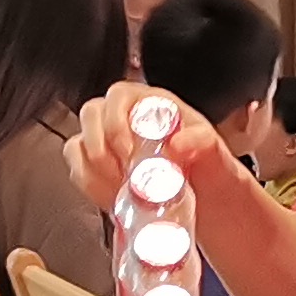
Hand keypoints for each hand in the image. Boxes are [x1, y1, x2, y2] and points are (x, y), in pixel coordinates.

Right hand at [66, 82, 247, 216]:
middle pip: (91, 115)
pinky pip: (78, 169)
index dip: (116, 121)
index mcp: (153, 103)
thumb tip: (179, 144)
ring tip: (119, 190)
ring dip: (93, 169)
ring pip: (79, 143)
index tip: (128, 151)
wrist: (209, 200)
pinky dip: (89, 185)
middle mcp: (127, 117)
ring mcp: (110, 142)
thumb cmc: (211, 170)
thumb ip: (204, 144)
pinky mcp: (100, 168)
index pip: (119, 95)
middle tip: (121, 173)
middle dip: (100, 147)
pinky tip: (111, 199)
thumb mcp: (217, 154)